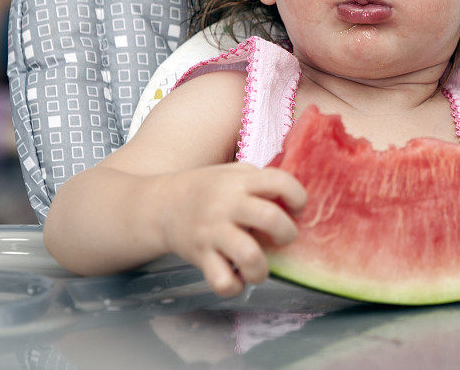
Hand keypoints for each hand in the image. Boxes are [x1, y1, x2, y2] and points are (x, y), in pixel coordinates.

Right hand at [158, 163, 306, 296]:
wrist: (162, 205)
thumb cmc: (210, 190)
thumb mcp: (235, 174)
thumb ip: (262, 182)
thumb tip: (297, 202)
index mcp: (240, 182)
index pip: (277, 180)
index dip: (297, 195)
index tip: (297, 207)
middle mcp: (227, 205)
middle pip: (270, 218)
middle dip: (287, 233)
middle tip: (282, 238)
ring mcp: (213, 232)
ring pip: (249, 255)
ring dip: (263, 268)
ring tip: (259, 267)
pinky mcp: (200, 256)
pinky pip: (223, 281)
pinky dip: (235, 286)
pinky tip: (237, 278)